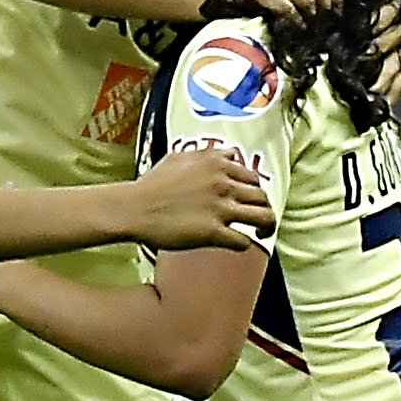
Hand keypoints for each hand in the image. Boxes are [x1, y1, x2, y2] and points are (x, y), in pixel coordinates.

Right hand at [125, 145, 272, 249]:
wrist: (134, 208)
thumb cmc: (151, 185)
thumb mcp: (179, 157)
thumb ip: (204, 155)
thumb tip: (222, 155)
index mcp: (217, 162)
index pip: (251, 175)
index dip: (252, 189)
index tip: (248, 199)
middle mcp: (223, 182)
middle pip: (262, 196)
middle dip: (263, 207)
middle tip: (259, 218)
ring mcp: (220, 207)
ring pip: (263, 216)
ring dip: (266, 226)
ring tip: (262, 233)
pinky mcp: (213, 232)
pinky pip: (243, 241)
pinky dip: (245, 245)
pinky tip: (238, 246)